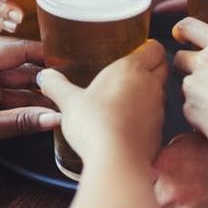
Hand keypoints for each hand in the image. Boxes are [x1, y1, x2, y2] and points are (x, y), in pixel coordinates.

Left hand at [0, 40, 58, 187]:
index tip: (70, 59)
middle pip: (16, 72)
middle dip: (42, 79)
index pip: (17, 52)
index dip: (44, 55)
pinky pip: (0, 106)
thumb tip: (55, 116)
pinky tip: (37, 117)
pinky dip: (18, 111)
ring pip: (10, 91)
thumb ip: (20, 121)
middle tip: (73, 86)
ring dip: (32, 97)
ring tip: (62, 103)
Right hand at [38, 40, 166, 166]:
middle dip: (151, 67)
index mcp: (131, 68)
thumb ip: (56, 85)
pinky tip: (127, 124)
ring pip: (160, 93)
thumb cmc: (95, 125)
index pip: (155, 47)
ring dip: (148, 94)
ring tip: (125, 100)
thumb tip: (45, 76)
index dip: (147, 47)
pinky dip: (146, 118)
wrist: (116, 160)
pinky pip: (156, 118)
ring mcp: (158, 110)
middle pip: (162, 68)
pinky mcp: (159, 133)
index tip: (134, 49)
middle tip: (129, 73)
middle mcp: (150, 86)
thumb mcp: (69, 101)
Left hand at [172, 17, 207, 162]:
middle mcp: (205, 62)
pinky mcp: (189, 111)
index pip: (190, 26)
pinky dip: (198, 111)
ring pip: (185, 83)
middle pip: (180, 56)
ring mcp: (194, 87)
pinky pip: (188, 107)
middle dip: (189, 64)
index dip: (183, 29)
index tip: (182, 34)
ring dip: (196, 89)